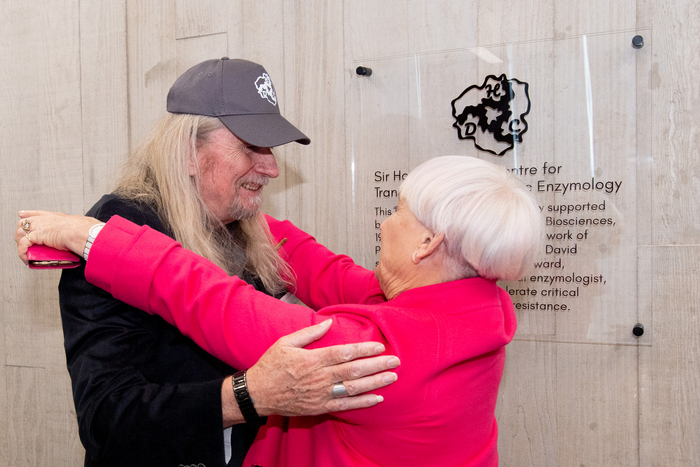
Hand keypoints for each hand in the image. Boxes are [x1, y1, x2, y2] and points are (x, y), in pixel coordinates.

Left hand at [16, 210, 100, 264]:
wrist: (81, 232)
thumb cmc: (83, 229)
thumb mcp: (79, 225)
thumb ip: (78, 227)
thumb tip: (86, 230)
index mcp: (54, 217)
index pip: (38, 213)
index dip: (29, 213)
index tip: (23, 214)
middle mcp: (44, 220)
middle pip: (24, 222)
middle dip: (21, 232)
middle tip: (23, 242)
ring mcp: (39, 227)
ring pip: (20, 233)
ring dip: (20, 243)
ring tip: (26, 252)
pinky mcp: (36, 235)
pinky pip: (23, 244)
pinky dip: (22, 252)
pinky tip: (26, 258)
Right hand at [245, 319, 399, 416]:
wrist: (256, 394)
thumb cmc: (270, 366)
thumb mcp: (285, 343)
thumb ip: (309, 333)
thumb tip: (328, 322)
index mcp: (312, 360)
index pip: (344, 353)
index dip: (364, 349)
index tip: (379, 345)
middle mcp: (319, 378)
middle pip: (354, 370)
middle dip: (377, 365)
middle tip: (395, 361)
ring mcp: (321, 394)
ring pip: (353, 388)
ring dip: (375, 383)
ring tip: (392, 377)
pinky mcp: (320, 407)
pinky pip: (345, 406)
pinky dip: (362, 403)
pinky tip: (377, 398)